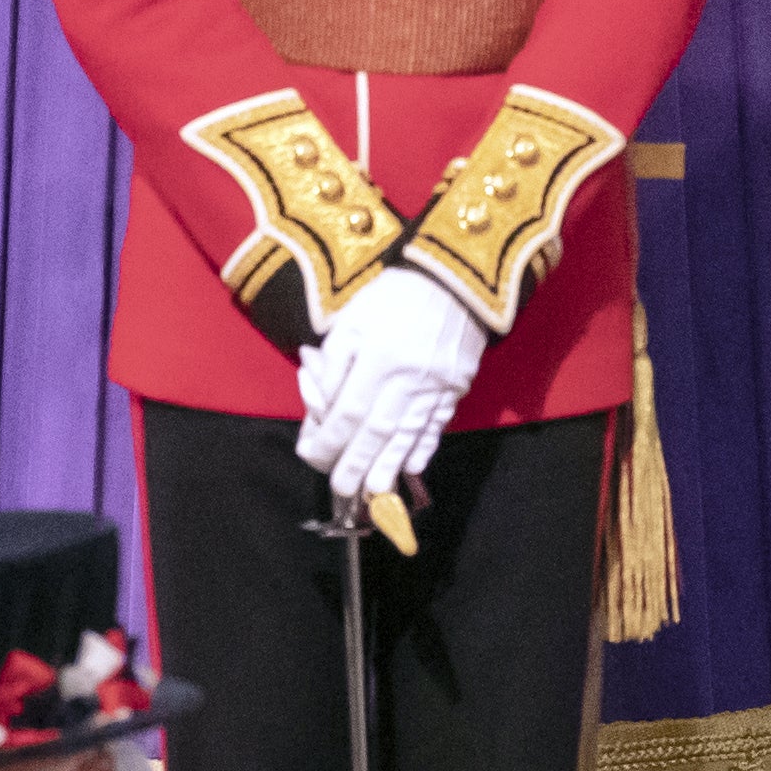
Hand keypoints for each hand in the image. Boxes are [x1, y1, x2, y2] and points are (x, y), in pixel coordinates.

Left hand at [293, 264, 485, 508]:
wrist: (452, 276)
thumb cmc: (392, 297)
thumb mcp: (351, 320)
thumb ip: (333, 364)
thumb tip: (320, 407)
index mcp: (378, 355)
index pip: (349, 410)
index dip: (330, 439)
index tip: (314, 456)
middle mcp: (408, 376)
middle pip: (378, 431)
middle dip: (356, 464)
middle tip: (341, 490)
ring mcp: (437, 385)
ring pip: (408, 434)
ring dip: (388, 467)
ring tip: (373, 493)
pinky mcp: (456, 387)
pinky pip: (437, 424)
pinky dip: (423, 448)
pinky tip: (410, 468)